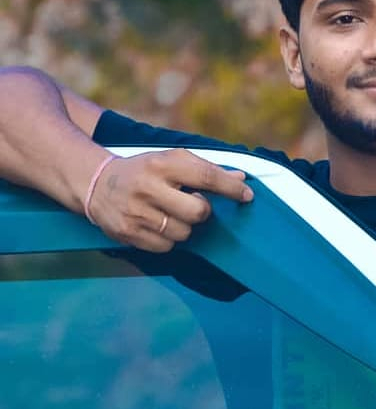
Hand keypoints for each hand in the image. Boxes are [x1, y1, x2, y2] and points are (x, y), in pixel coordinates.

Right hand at [85, 148, 252, 251]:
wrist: (96, 183)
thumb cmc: (145, 170)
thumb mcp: (172, 160)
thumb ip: (206, 169)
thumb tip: (241, 178)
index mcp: (162, 164)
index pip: (206, 176)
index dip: (231, 188)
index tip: (246, 195)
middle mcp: (148, 188)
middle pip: (198, 212)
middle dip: (202, 211)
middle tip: (192, 203)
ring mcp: (135, 212)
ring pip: (184, 233)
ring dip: (185, 226)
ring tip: (170, 213)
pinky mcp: (126, 233)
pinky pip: (166, 247)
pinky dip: (168, 239)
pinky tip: (157, 224)